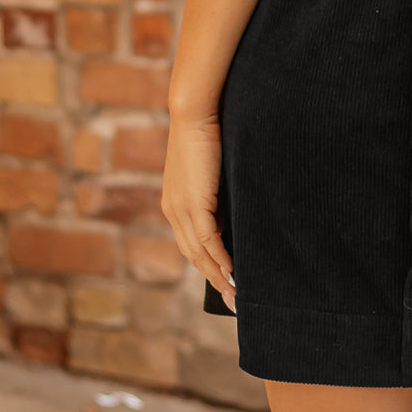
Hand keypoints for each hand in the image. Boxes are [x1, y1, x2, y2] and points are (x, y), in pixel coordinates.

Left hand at [161, 111, 235, 312]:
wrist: (196, 111)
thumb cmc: (208, 131)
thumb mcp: (211, 167)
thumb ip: (217, 189)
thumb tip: (237, 204)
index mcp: (175, 202)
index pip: (190, 243)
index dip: (207, 264)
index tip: (225, 281)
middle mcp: (173, 209)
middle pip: (192, 255)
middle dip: (213, 278)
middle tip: (233, 300)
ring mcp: (181, 208)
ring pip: (198, 252)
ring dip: (218, 275)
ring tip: (237, 292)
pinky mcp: (194, 203)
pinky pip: (207, 240)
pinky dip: (220, 258)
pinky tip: (233, 270)